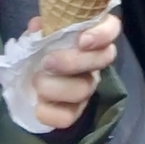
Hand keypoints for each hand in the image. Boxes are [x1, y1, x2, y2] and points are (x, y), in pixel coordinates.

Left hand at [27, 14, 120, 128]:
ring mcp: (87, 87)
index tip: (82, 40)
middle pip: (101, 61)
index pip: (112, 28)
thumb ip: (43, 26)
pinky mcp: (74, 110)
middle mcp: (96, 61)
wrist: (32, 73)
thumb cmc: (44, 43)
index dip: (102, 35)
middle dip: (72, 62)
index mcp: (92, 35)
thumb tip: (38, 26)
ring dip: (57, 87)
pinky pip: (68, 117)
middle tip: (47, 62)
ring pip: (84, 90)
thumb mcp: (43, 29)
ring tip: (36, 81)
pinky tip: (37, 103)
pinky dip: (50, 112)